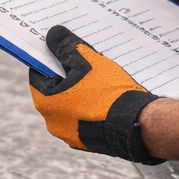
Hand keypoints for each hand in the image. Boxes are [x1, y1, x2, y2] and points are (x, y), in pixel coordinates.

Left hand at [29, 26, 162, 163]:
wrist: (138, 124)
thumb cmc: (109, 93)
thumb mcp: (87, 62)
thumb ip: (66, 47)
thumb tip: (52, 35)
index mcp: (46, 103)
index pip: (40, 75)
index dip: (51, 60)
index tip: (62, 52)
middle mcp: (52, 122)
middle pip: (55, 92)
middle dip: (68, 78)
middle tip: (85, 67)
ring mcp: (70, 136)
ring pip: (70, 107)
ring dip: (80, 95)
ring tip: (99, 84)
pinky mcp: (87, 143)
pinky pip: (84, 121)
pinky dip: (90, 111)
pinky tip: (105, 101)